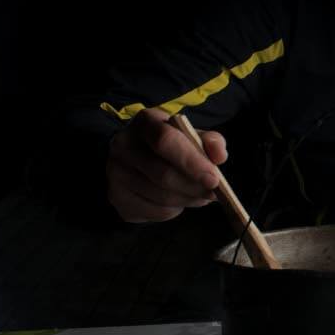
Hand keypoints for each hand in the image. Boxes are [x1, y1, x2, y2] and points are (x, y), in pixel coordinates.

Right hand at [105, 108, 226, 222]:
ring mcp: (115, 173)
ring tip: (201, 195)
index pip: (166, 141)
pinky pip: (154, 211)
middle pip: (163, 174)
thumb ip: (210, 141)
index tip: (214, 179)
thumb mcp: (192, 135)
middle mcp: (123, 145)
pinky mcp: (116, 197)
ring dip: (188, 199)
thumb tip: (219, 156)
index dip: (192, 162)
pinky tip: (180, 200)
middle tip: (215, 193)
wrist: (138, 157)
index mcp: (145, 122)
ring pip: (161, 196)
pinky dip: (174, 210)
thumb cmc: (173, 145)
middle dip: (195, 187)